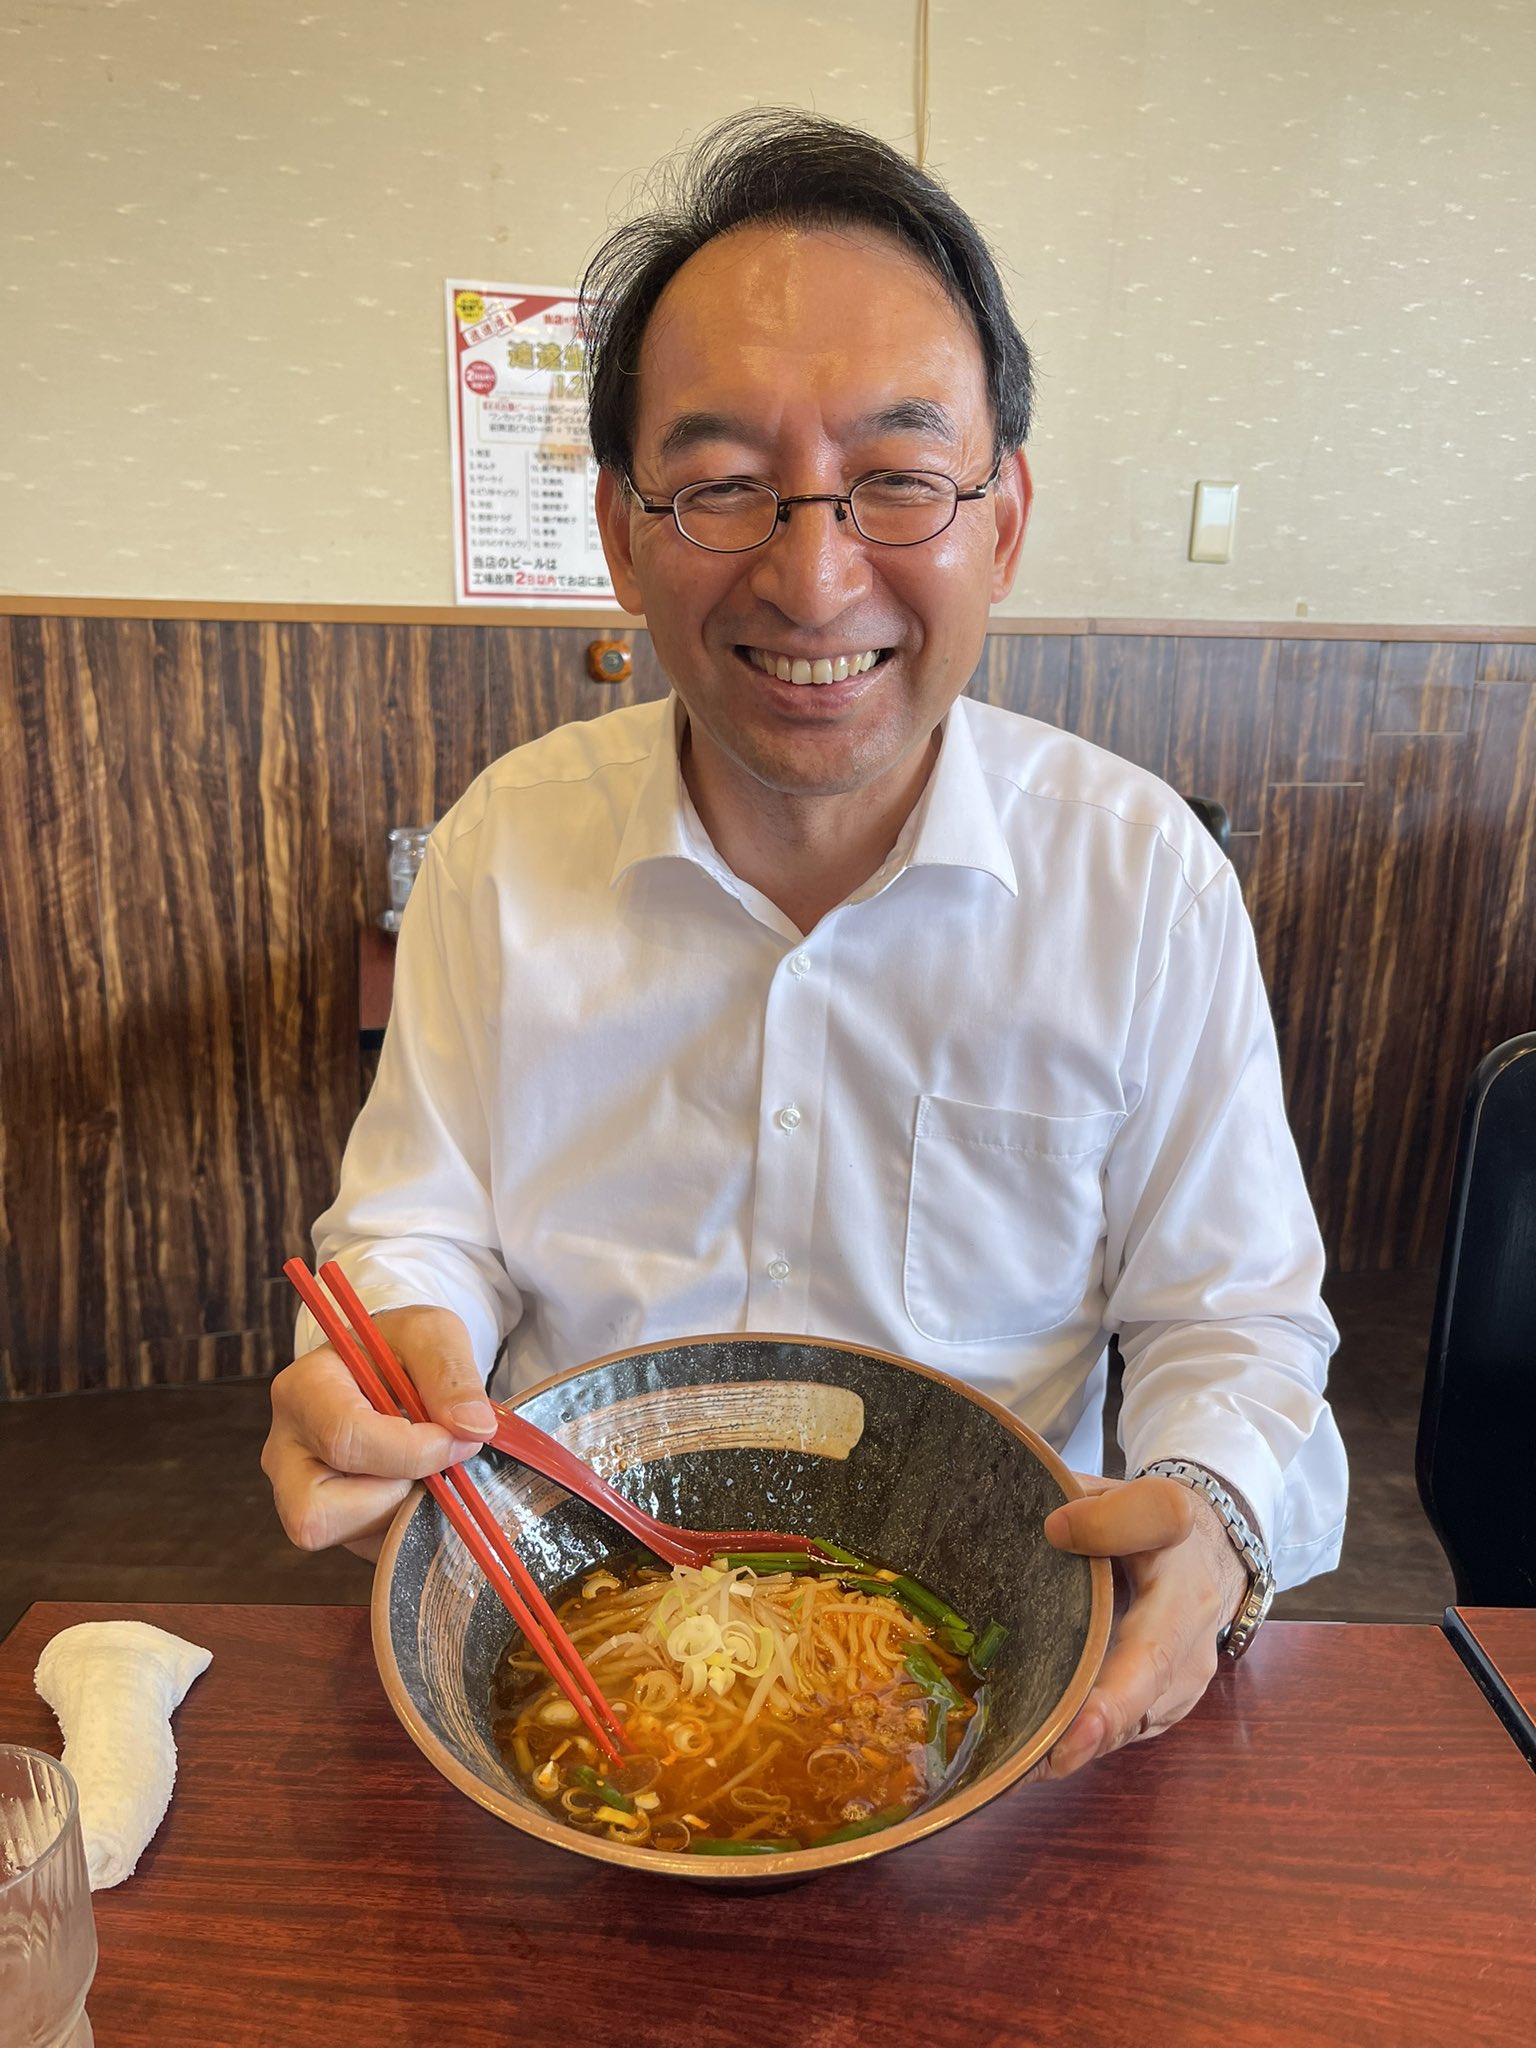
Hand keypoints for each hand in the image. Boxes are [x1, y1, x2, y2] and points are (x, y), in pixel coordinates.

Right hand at [261, 1305, 497, 1561]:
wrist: (389, 1368)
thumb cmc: (400, 1349)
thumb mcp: (431, 1335)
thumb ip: (451, 1374)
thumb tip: (473, 1428)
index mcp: (302, 1391)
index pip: (345, 1439)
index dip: (413, 1450)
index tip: (461, 1437)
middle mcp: (285, 1450)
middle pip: (320, 1512)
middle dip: (396, 1494)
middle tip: (435, 1461)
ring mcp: (297, 1493)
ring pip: (345, 1537)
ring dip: (402, 1510)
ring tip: (425, 1468)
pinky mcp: (326, 1522)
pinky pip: (367, 1548)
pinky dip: (404, 1525)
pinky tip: (416, 1485)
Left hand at [1034, 1473, 1247, 1777]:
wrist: (1209, 1554)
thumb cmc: (1160, 1527)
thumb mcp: (1146, 1501)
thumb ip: (1111, 1512)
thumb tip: (1057, 1530)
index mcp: (1182, 1597)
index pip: (1155, 1651)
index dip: (1119, 1696)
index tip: (1082, 1725)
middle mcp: (1189, 1655)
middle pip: (1138, 1706)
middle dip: (1087, 1738)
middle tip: (1035, 1765)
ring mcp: (1179, 1689)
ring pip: (1126, 1728)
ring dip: (1075, 1749)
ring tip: (1015, 1768)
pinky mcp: (1162, 1708)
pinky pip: (1121, 1731)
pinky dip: (1079, 1744)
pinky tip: (1032, 1754)